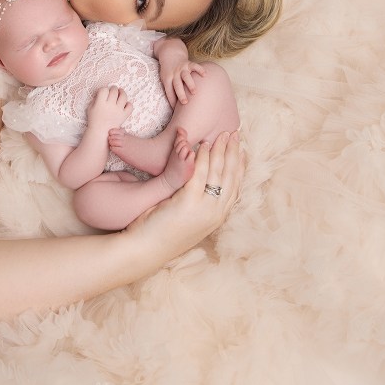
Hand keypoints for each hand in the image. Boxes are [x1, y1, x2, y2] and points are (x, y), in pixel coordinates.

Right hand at [87, 86, 132, 130]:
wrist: (100, 133)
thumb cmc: (94, 120)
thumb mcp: (90, 108)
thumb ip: (95, 99)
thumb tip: (101, 92)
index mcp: (100, 103)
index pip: (104, 90)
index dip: (104, 89)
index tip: (103, 92)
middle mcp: (110, 105)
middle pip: (114, 91)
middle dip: (113, 88)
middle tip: (112, 90)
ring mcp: (118, 110)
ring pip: (123, 96)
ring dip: (122, 92)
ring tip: (120, 92)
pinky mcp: (124, 115)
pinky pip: (130, 106)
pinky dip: (128, 104)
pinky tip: (124, 104)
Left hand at [123, 131, 243, 263]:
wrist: (144, 250)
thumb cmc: (160, 233)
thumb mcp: (186, 216)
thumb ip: (196, 200)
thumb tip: (198, 183)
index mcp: (217, 217)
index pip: (235, 186)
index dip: (239, 166)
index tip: (241, 150)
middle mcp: (215, 213)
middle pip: (230, 176)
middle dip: (233, 152)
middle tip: (234, 134)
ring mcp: (204, 209)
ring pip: (218, 172)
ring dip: (221, 150)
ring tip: (222, 134)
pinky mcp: (188, 202)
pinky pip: (198, 173)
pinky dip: (202, 157)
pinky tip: (202, 144)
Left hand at [160, 56, 205, 106]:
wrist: (170, 54)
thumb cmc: (168, 71)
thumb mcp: (165, 79)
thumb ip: (170, 89)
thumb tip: (174, 107)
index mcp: (167, 79)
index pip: (169, 91)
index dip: (172, 100)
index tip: (176, 110)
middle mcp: (174, 74)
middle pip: (177, 85)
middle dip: (181, 94)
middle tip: (185, 103)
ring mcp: (181, 68)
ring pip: (186, 76)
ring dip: (190, 84)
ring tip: (194, 92)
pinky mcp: (189, 64)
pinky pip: (195, 66)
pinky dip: (200, 70)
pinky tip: (205, 75)